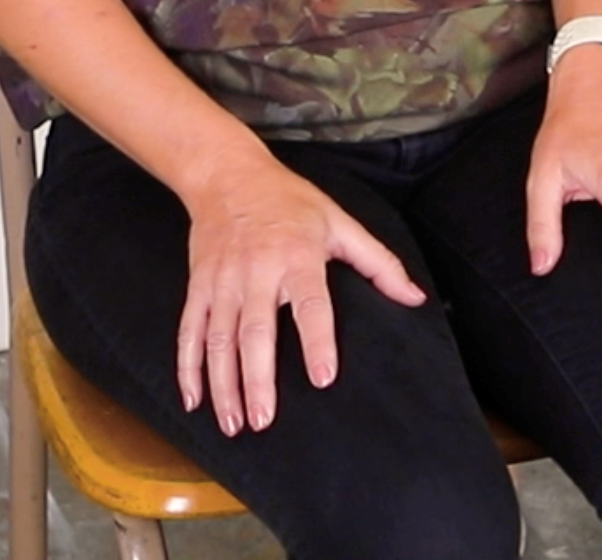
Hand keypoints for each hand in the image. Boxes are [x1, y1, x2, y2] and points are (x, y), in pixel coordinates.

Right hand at [175, 153, 425, 435]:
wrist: (229, 177)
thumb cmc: (291, 202)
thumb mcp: (340, 223)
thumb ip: (378, 262)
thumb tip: (414, 297)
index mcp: (299, 256)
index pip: (311, 304)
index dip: (318, 341)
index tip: (322, 378)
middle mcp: (258, 271)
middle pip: (256, 331)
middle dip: (258, 380)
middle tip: (264, 421)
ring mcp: (223, 281)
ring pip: (218, 340)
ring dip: (223, 384)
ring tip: (233, 424)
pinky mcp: (198, 286)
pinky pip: (189, 332)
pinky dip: (187, 368)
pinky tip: (192, 399)